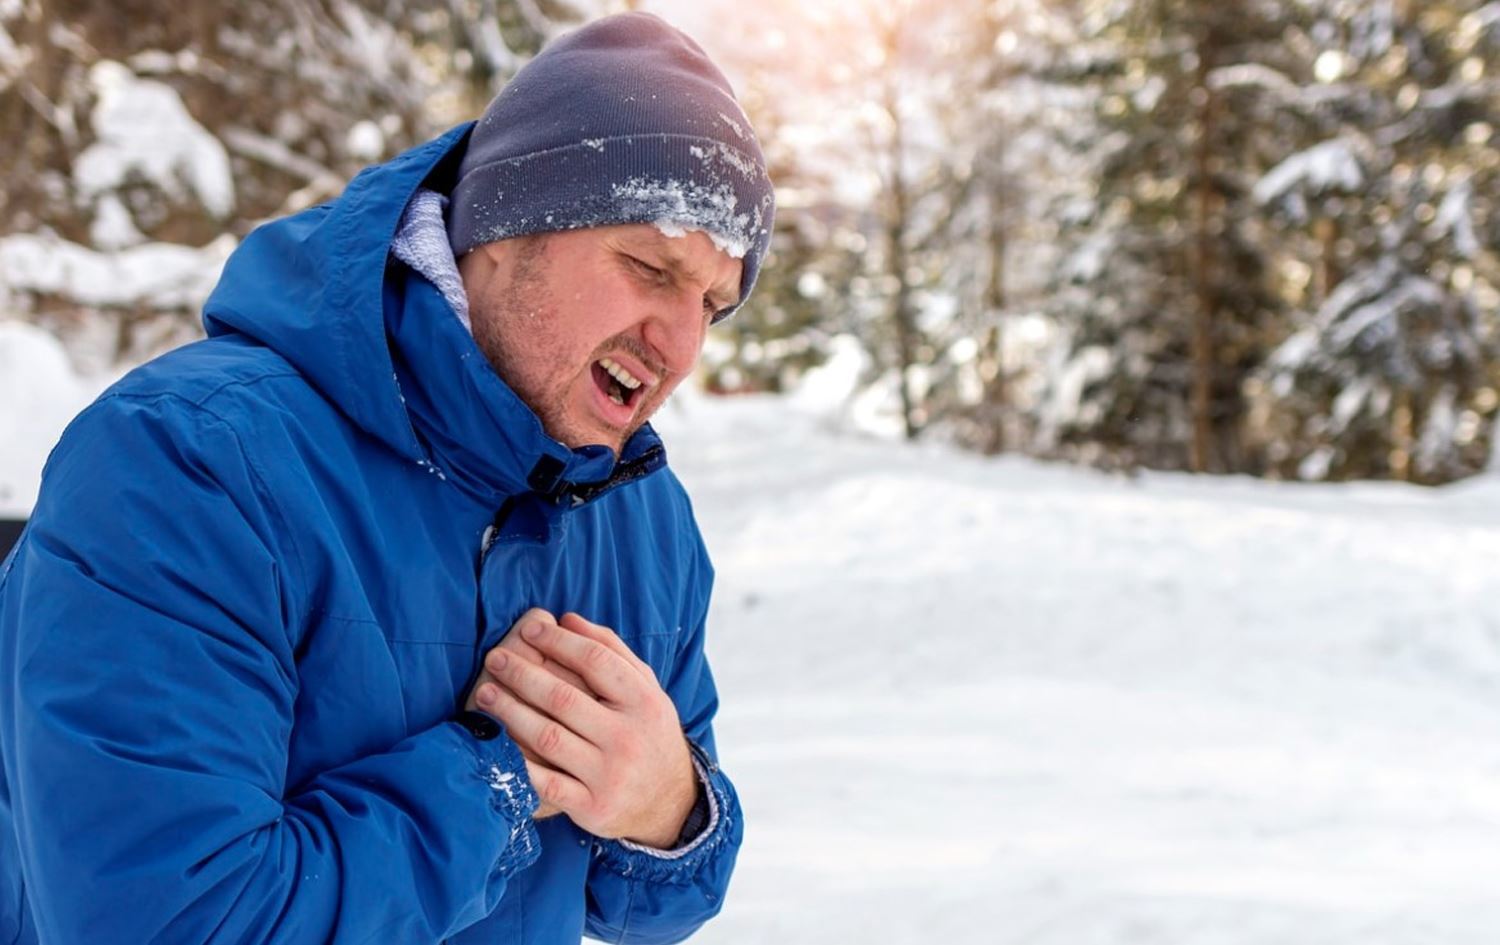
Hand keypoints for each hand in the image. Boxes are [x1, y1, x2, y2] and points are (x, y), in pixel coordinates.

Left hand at [471, 612, 696, 846]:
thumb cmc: (648, 733)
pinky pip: (545, 783)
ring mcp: (609, 775)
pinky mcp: (591, 806)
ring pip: (548, 737)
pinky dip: (518, 762)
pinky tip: (495, 742)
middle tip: (496, 657)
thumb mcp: (646, 689)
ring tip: (485, 693)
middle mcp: (628, 737)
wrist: (670, 803)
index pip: (596, 661)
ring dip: (510, 712)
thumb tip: (567, 619)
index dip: (558, 641)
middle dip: (523, 674)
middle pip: (564, 698)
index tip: (529, 629)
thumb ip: (612, 651)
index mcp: (644, 702)